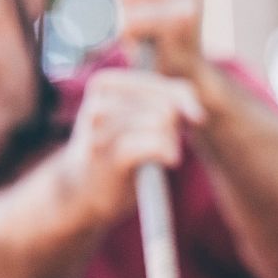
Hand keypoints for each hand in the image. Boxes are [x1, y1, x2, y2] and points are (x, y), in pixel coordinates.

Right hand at [63, 68, 203, 221]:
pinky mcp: (109, 154)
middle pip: (165, 105)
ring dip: (171, 143)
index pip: (163, 85)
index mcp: (104, 84)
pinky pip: (156, 143)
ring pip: (161, 122)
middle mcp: (99, 101)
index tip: (191, 123)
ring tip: (161, 156)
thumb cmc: (115, 152)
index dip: (185, 105)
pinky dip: (168, 153)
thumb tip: (197, 111)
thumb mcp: (136, 116)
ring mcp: (101, 128)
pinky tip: (169, 162)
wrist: (80, 192)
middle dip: (175, 127)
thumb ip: (168, 101)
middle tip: (166, 146)